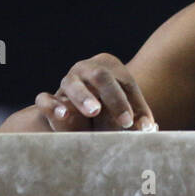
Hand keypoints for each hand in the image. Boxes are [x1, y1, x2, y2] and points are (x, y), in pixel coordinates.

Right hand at [34, 53, 158, 132]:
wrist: (80, 102)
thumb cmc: (110, 104)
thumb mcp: (126, 106)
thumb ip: (139, 116)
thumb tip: (149, 127)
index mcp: (110, 68)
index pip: (124, 83)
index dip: (129, 102)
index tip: (131, 122)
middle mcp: (87, 69)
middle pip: (101, 77)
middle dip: (113, 98)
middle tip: (123, 120)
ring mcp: (68, 81)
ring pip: (73, 84)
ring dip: (84, 98)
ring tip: (94, 111)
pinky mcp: (51, 97)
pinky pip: (45, 99)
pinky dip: (52, 106)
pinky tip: (63, 116)